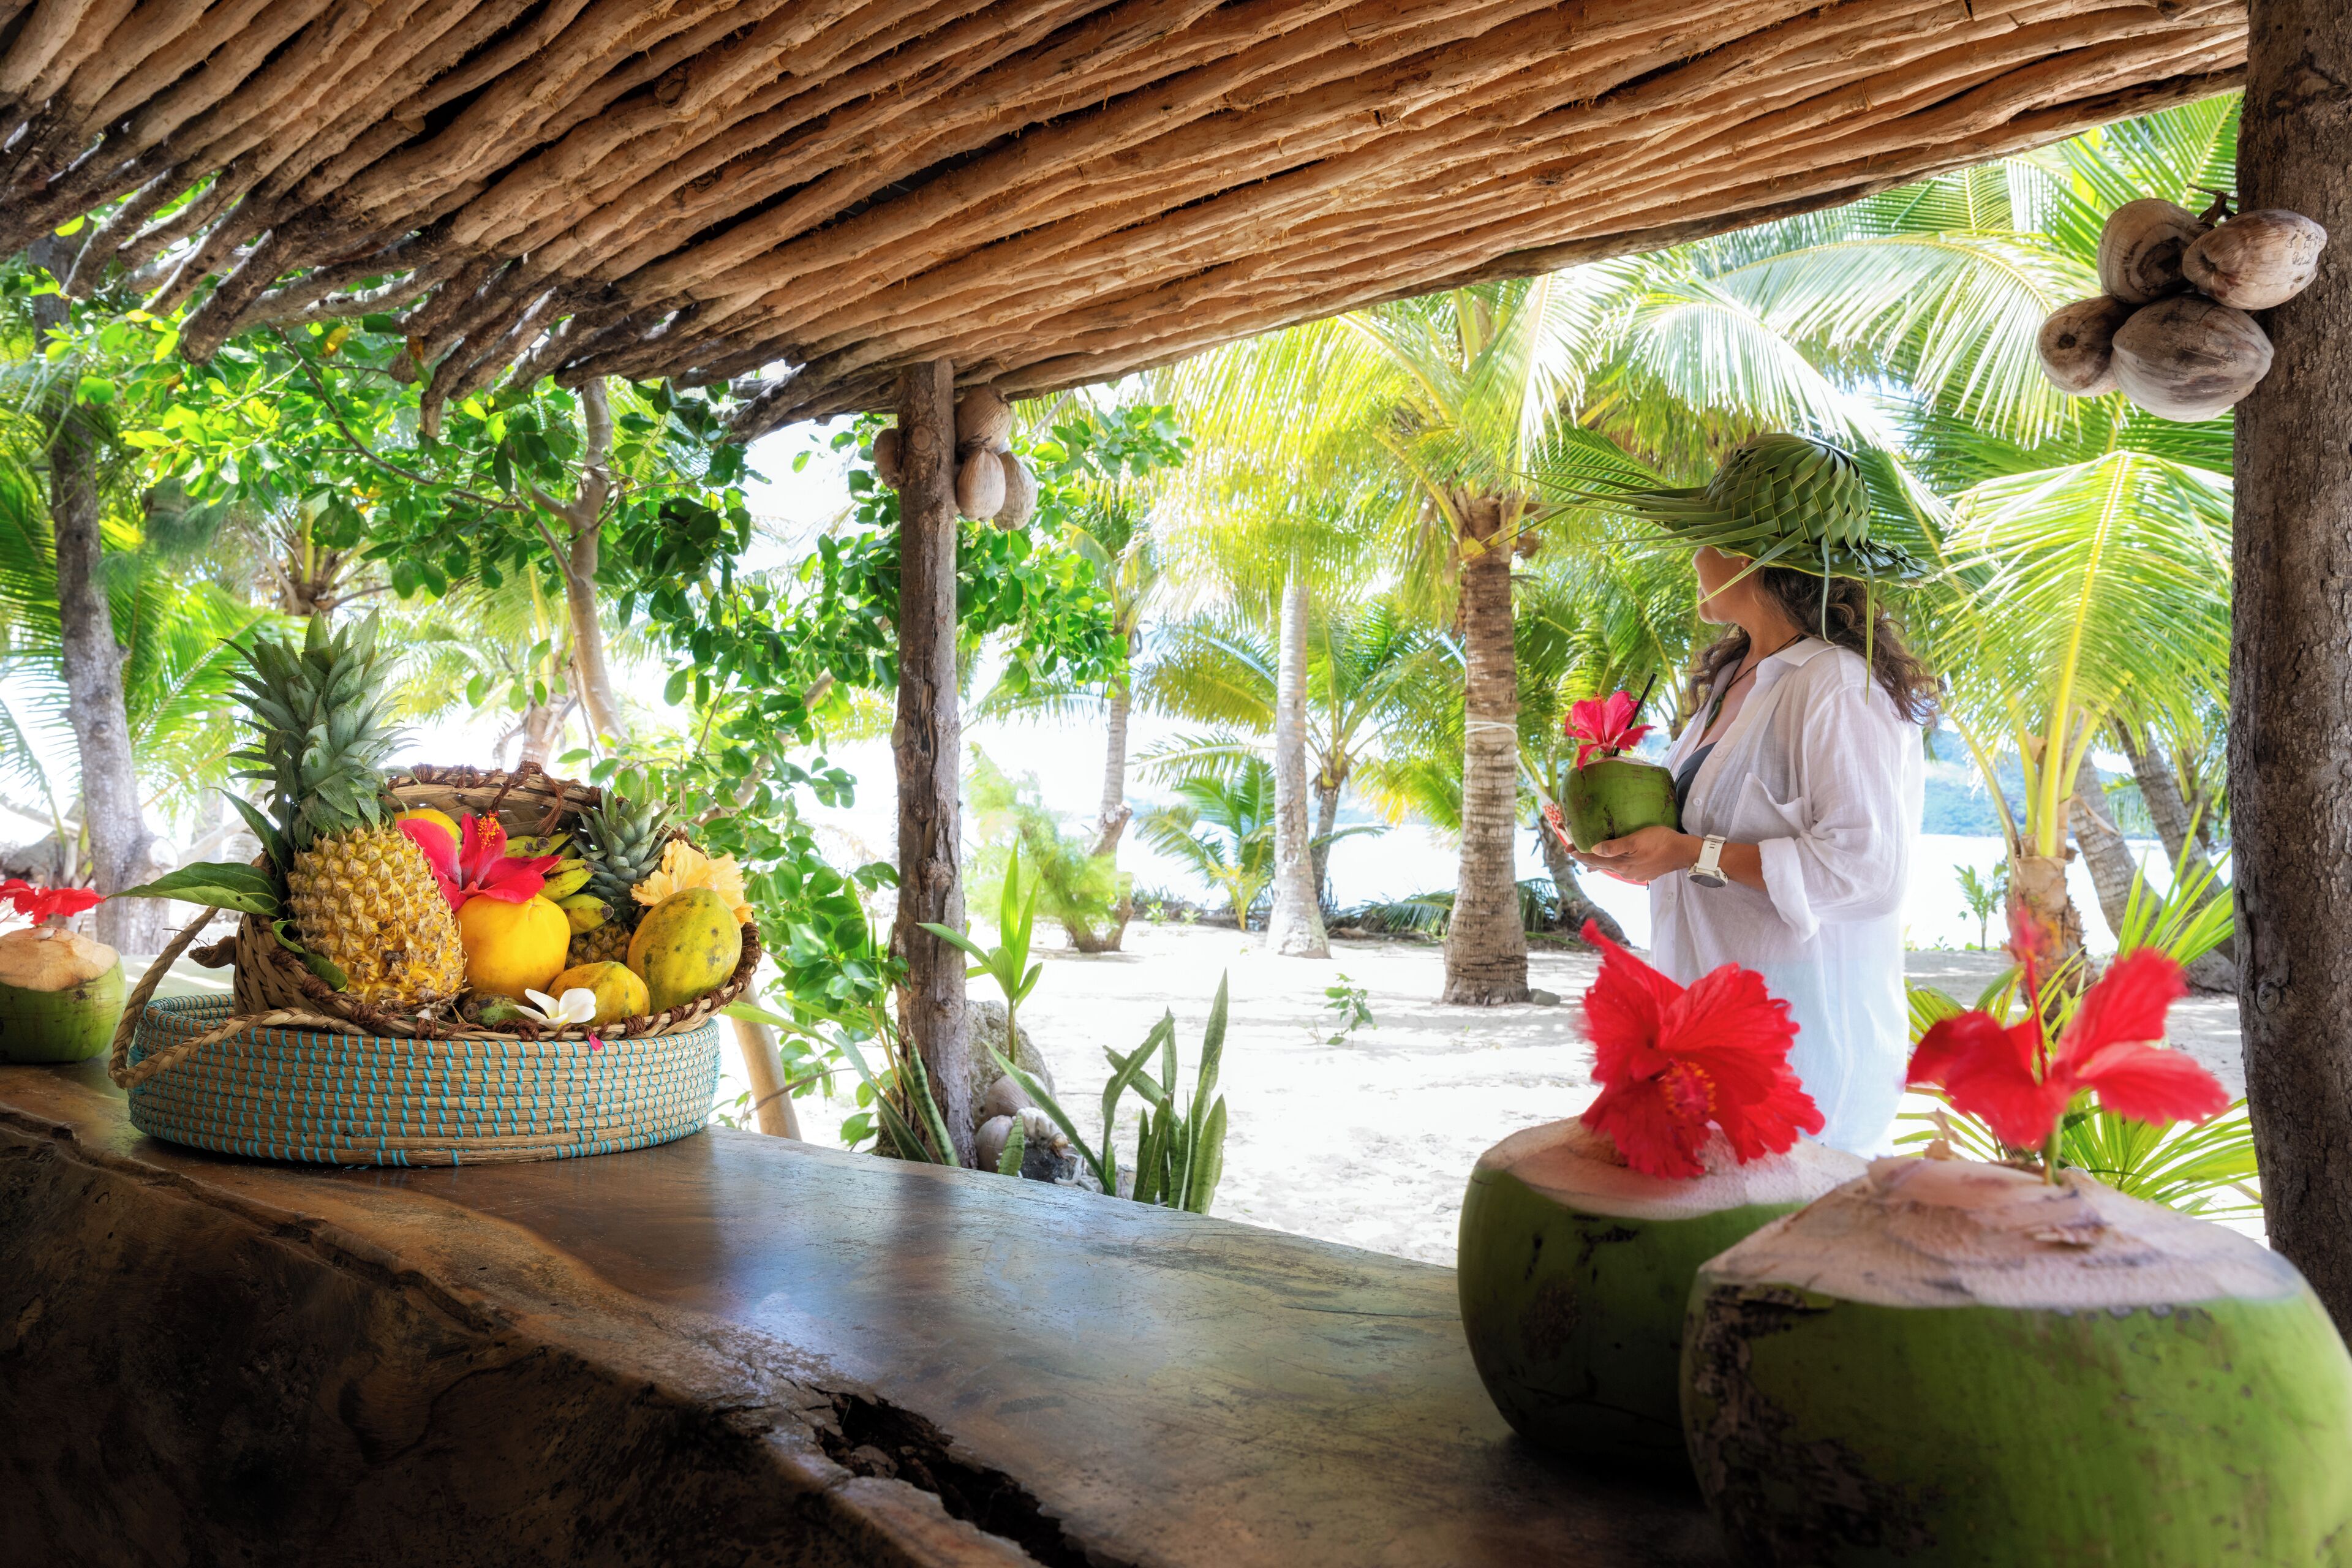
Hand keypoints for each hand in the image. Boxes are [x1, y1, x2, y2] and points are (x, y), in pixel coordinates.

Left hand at [1573, 825, 1700, 885]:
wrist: (1683, 852)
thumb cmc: (1660, 841)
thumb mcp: (1635, 840)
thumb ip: (1614, 846)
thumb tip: (1593, 850)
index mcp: (1622, 865)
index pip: (1595, 861)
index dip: (1580, 855)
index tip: (1568, 850)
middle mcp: (1626, 872)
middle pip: (1601, 866)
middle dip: (1587, 859)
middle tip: (1574, 853)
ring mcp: (1636, 874)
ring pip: (1612, 869)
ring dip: (1600, 864)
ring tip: (1589, 864)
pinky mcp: (1645, 872)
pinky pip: (1624, 869)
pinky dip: (1615, 865)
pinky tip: (1616, 864)